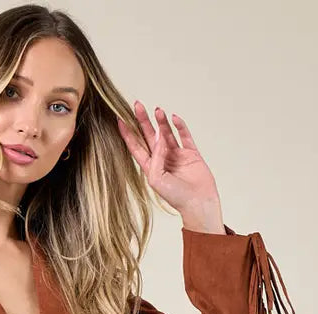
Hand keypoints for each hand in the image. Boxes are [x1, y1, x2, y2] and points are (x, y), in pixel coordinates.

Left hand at [117, 102, 222, 220]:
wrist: (198, 203)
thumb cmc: (176, 197)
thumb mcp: (157, 179)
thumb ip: (155, 157)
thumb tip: (158, 136)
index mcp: (150, 167)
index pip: (136, 147)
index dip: (128, 133)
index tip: (120, 119)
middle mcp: (162, 159)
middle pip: (149, 136)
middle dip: (143, 121)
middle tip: (137, 106)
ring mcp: (176, 155)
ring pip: (166, 133)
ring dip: (161, 122)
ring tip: (157, 110)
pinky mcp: (191, 153)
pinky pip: (184, 136)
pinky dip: (180, 126)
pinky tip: (174, 118)